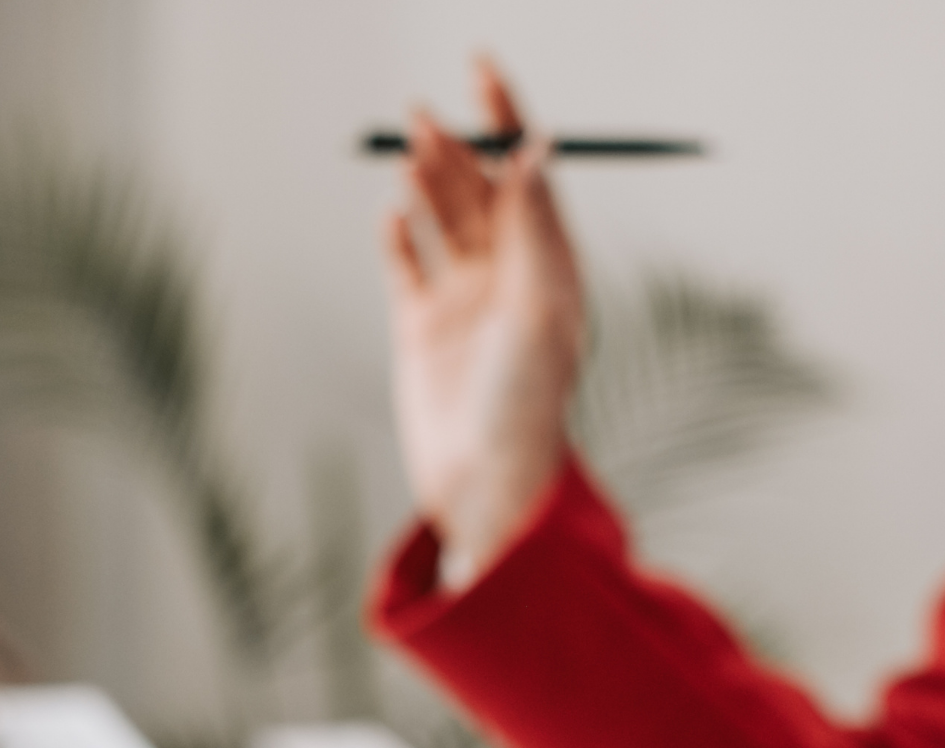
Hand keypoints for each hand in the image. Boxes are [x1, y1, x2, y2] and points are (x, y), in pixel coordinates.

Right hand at [384, 61, 584, 586]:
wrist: (483, 484)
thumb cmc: (526, 404)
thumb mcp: (539, 308)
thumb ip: (534, 228)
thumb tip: (536, 149)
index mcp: (551, 268)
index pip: (528, 175)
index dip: (508, 118)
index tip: (483, 67)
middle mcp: (510, 279)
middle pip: (481, 191)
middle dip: (458, 149)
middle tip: (426, 119)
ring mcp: (463, 302)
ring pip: (443, 220)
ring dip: (428, 182)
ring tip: (412, 152)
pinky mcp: (421, 329)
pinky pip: (408, 265)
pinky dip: (400, 235)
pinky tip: (393, 214)